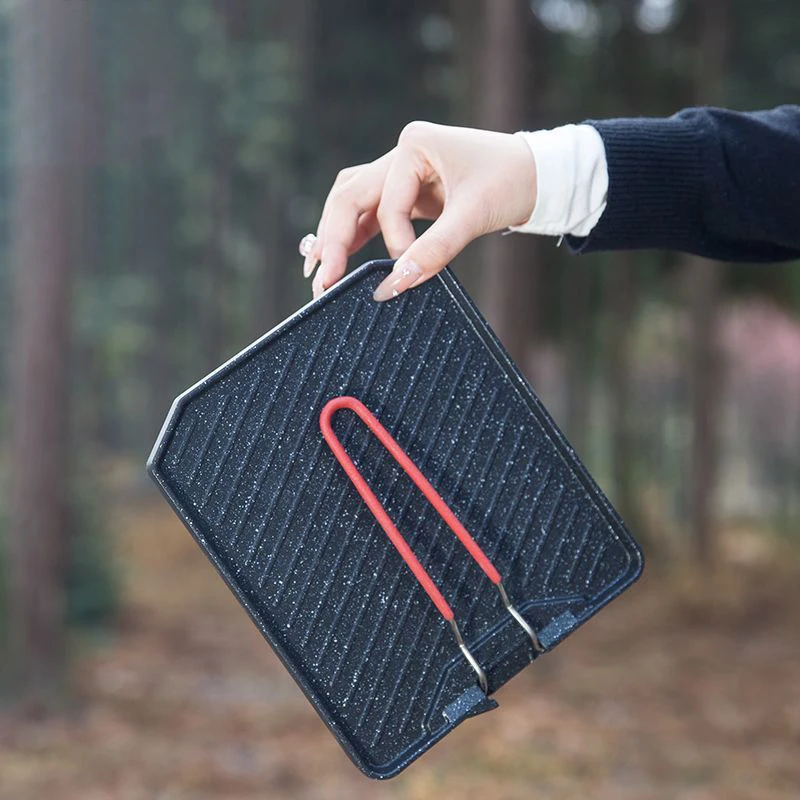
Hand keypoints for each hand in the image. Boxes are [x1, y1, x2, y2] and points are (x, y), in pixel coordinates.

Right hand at [303, 121, 537, 300]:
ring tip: (319, 271)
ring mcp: (401, 171)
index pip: (387, 202)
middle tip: (320, 280)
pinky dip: (356, 235)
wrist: (538, 175)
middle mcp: (401, 153)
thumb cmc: (511, 182)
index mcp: (414, 145)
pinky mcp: (408, 191)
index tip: (408, 270)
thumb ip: (434, 251)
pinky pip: (373, 213)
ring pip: (353, 202)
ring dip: (336, 236)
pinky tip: (341, 259)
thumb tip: (394, 286)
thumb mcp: (473, 216)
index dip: (395, 241)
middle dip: (332, 239)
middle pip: (349, 196)